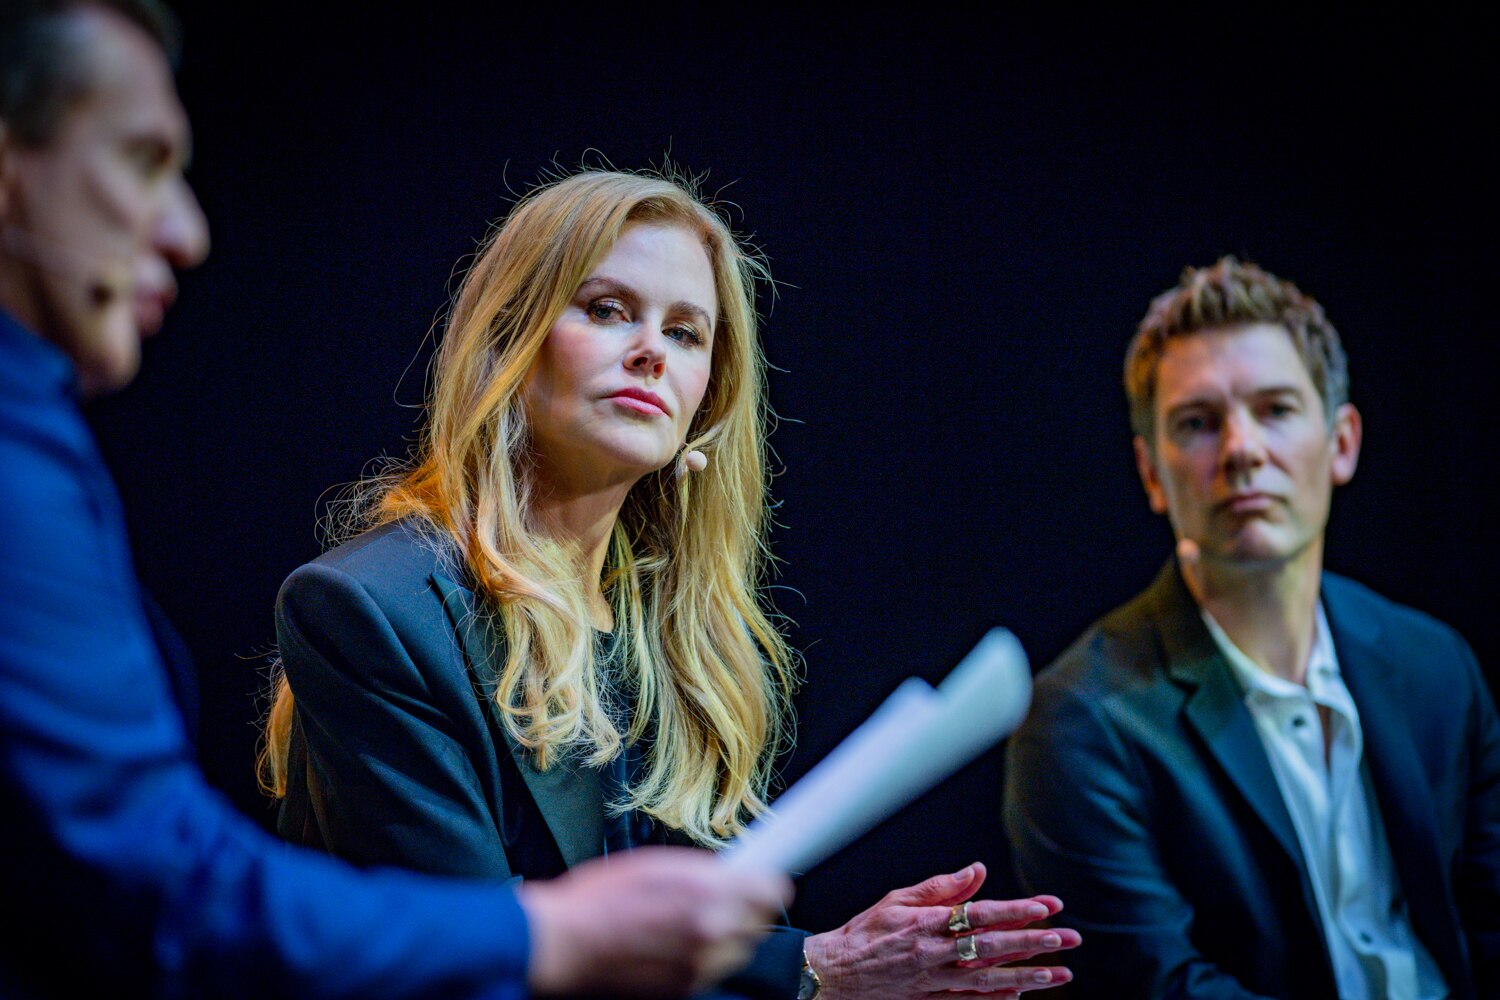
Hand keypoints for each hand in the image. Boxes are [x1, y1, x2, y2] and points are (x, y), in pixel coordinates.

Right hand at [518, 847, 792, 997]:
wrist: (564, 943)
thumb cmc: (600, 897)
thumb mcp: (656, 863)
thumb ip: (703, 871)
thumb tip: (733, 875)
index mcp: (707, 889)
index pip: (773, 890)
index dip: (765, 884)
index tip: (759, 882)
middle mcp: (712, 929)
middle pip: (761, 923)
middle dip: (744, 910)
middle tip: (718, 901)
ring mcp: (700, 964)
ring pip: (740, 951)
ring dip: (727, 938)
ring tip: (691, 925)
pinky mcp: (685, 988)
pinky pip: (713, 971)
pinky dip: (704, 959)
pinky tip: (674, 945)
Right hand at [802, 862, 1079, 997]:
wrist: (834, 974)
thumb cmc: (863, 933)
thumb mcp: (897, 899)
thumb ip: (940, 887)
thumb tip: (977, 871)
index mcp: (927, 923)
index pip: (980, 914)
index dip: (1014, 911)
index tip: (1044, 908)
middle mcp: (935, 954)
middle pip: (993, 948)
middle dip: (1034, 943)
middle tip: (1068, 939)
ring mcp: (935, 981)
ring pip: (990, 979)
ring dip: (1027, 976)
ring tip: (1060, 974)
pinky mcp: (931, 999)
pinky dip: (997, 998)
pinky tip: (1020, 995)